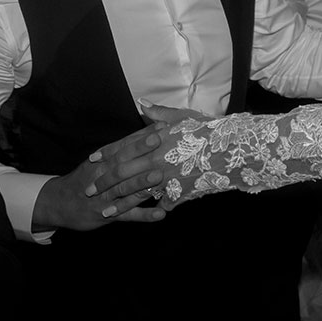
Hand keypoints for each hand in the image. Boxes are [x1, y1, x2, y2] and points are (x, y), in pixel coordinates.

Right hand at [32, 123, 167, 231]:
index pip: (123, 146)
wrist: (57, 204)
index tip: (160, 126)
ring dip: (141, 182)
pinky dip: (144, 215)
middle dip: (140, 152)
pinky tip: (161, 213)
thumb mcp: (95, 161)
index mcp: (102, 161)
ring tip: (159, 175)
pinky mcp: (108, 215)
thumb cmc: (83, 179)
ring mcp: (106, 197)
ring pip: (124, 188)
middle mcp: (103, 176)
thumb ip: (118, 150)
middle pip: (122, 163)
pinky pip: (128, 215)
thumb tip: (145, 136)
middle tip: (159, 141)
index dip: (140, 136)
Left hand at [86, 104, 211, 211]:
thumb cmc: (207, 129)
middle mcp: (157, 160)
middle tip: (89, 190)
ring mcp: (168, 178)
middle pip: (124, 174)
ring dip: (120, 204)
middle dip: (104, 183)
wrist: (231, 148)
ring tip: (105, 211)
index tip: (92, 159)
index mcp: (155, 141)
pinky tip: (142, 217)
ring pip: (137, 193)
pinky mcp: (181, 191)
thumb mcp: (183, 116)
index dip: (107, 153)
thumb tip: (142, 103)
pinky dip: (152, 211)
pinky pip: (163, 203)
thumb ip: (160, 113)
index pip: (124, 148)